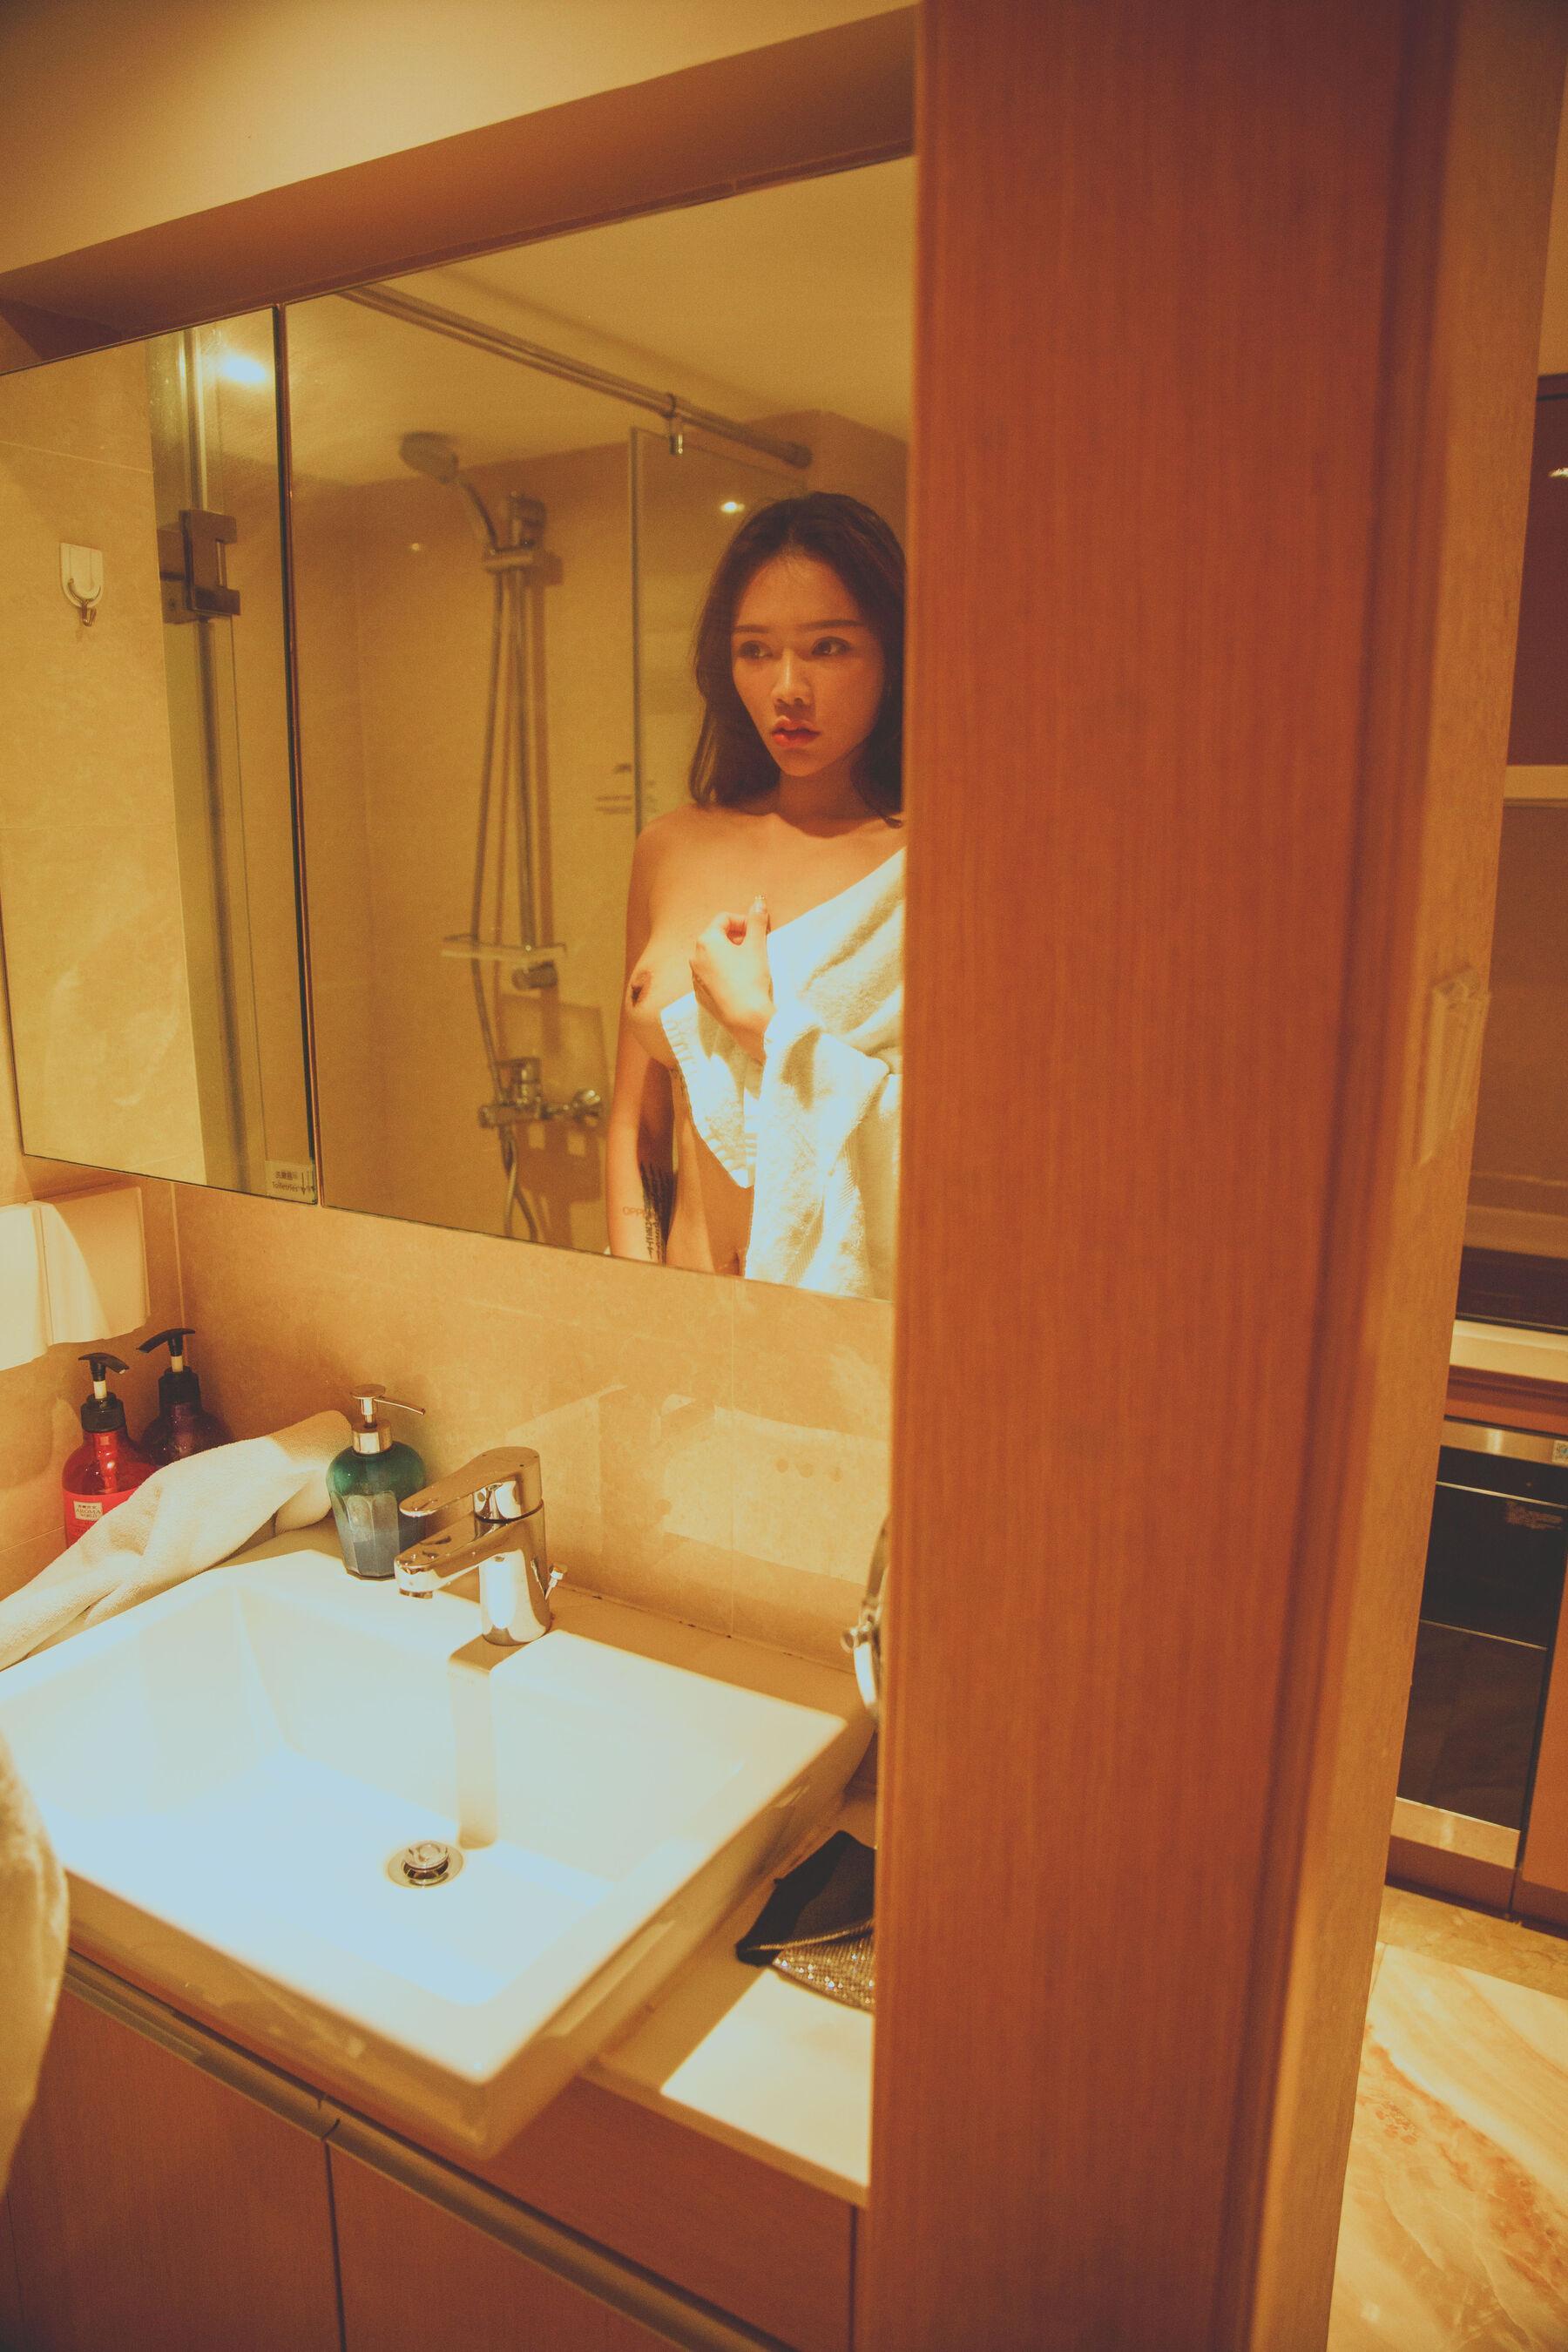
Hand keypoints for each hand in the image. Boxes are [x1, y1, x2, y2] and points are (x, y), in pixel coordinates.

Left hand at [690, 896, 773, 1062]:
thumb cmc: (750, 977)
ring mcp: (695, 976)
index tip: (757, 931)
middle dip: (736, 937)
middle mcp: (695, 956)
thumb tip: (758, 901)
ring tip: (747, 963)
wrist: (744, 1016)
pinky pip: (709, 974)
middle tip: (754, 946)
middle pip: (716, 937)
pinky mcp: (699, 993)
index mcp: (706, 940)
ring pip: (712, 956)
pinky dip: (722, 971)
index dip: (743, 921)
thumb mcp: (757, 945)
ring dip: (728, 954)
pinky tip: (737, 980)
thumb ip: (756, 921)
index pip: (724, 919)